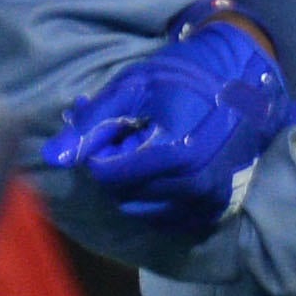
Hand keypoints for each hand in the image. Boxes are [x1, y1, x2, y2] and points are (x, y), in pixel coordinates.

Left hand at [38, 2, 295, 238]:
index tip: (119, 126)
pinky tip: (165, 168)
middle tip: (135, 134)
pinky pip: (164, 219)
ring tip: (151, 149)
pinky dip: (155, 198)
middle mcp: (194, 185)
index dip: (103, 148)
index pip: (107, 172)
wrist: (244, 79)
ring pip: (140, 209)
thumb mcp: (133, 88)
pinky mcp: (214, 210)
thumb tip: (51, 157)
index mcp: (175, 153)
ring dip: (134, 184)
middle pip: (121, 193)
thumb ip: (91, 123)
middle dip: (117, 166)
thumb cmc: (184, 76)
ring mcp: (207, 201)